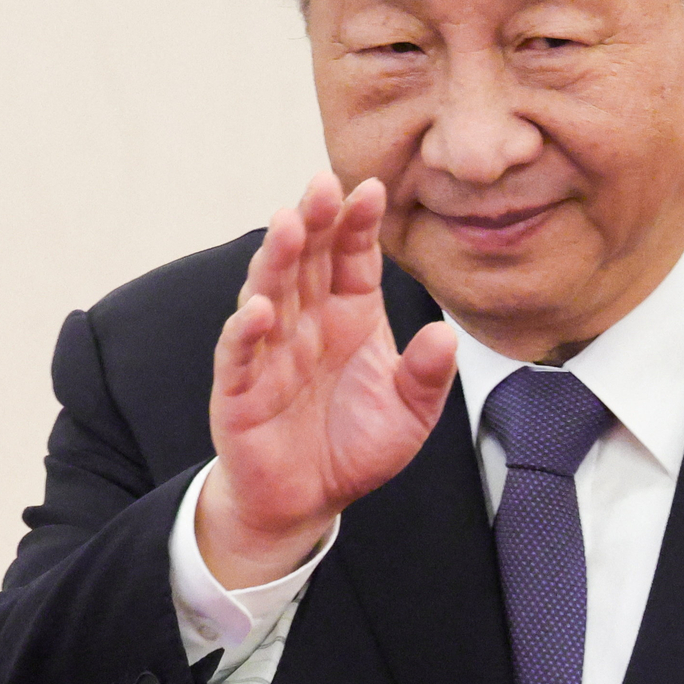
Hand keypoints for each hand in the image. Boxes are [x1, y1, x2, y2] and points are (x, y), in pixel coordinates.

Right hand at [196, 173, 456, 587]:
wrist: (307, 500)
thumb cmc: (355, 445)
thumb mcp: (410, 415)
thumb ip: (428, 376)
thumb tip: (446, 335)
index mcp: (349, 314)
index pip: (353, 257)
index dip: (359, 224)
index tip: (373, 189)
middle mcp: (307, 321)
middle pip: (308, 260)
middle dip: (315, 220)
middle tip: (323, 183)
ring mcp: (269, 350)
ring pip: (269, 292)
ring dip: (277, 259)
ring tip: (289, 225)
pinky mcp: (238, 389)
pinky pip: (239, 355)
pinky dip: (246, 332)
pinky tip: (258, 311)